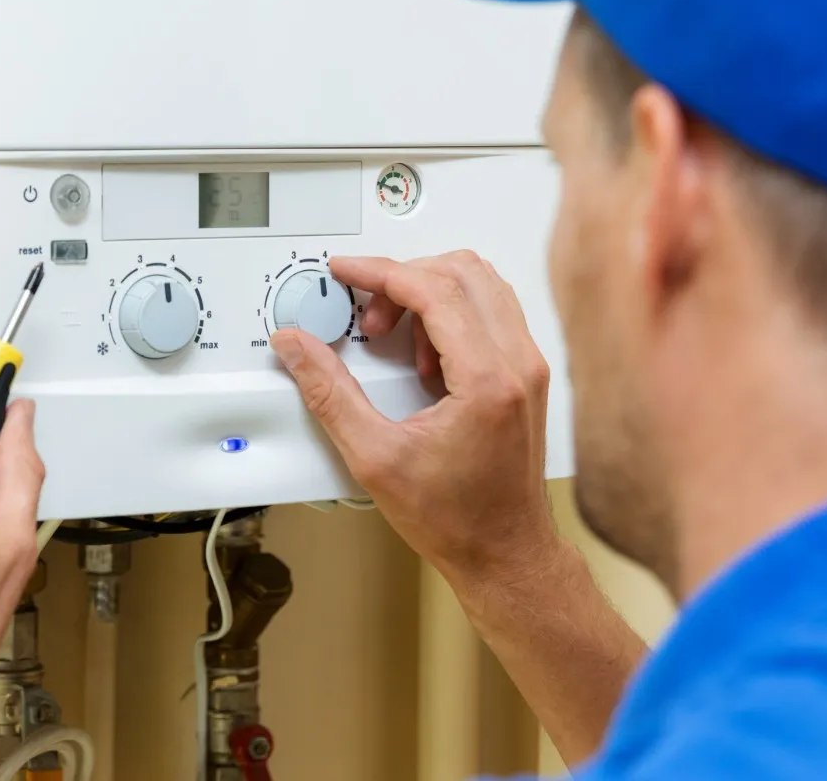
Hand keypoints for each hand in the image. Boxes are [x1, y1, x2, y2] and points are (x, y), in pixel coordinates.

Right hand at [271, 252, 557, 585]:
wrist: (505, 554)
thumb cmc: (457, 519)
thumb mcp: (375, 457)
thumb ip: (329, 393)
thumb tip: (298, 347)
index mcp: (487, 380)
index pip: (434, 289)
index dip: (380, 271)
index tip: (345, 271)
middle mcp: (518, 364)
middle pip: (462, 271)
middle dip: (403, 279)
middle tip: (366, 315)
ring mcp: (528, 368)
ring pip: (481, 285)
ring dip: (428, 294)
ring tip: (393, 338)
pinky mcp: (526, 376)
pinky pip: (491, 312)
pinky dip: (450, 315)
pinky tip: (422, 358)